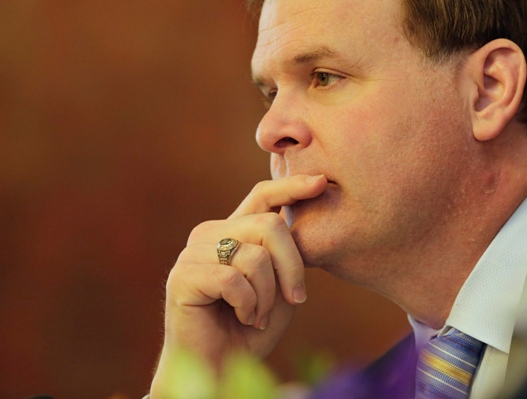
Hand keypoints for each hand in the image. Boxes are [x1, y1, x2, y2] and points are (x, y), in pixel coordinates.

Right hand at [150, 174, 327, 394]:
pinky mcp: (182, 276)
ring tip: (259, 316)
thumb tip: (305, 216)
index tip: (320, 182)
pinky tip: (244, 319)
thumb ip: (287, 252)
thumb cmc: (253, 327)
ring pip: (255, 256)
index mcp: (233, 230)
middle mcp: (210, 234)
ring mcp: (193, 253)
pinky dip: (249, 305)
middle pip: (270, 225)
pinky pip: (233, 280)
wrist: (220, 368)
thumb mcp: (280, 284)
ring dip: (268, 295)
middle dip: (292, 266)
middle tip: (296, 299)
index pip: (262, 195)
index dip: (291, 187)